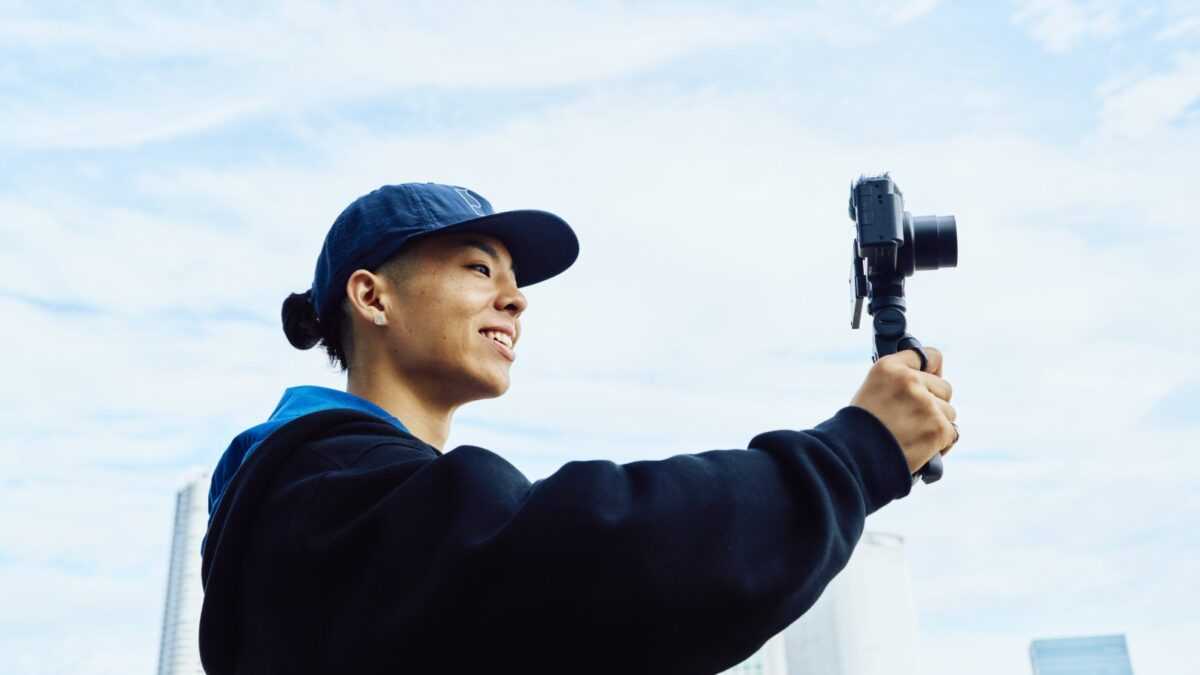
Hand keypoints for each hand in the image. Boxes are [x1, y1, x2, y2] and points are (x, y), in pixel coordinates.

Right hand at [849, 347, 956, 474]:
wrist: (852, 459)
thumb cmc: (858, 429)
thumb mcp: (872, 391)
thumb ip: (899, 381)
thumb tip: (933, 376)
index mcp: (889, 367)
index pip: (929, 357)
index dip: (930, 372)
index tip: (926, 383)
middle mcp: (909, 380)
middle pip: (944, 387)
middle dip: (934, 403)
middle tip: (912, 419)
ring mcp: (926, 404)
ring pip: (949, 412)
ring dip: (936, 424)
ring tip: (911, 436)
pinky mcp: (938, 428)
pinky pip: (952, 433)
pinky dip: (940, 444)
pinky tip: (921, 448)